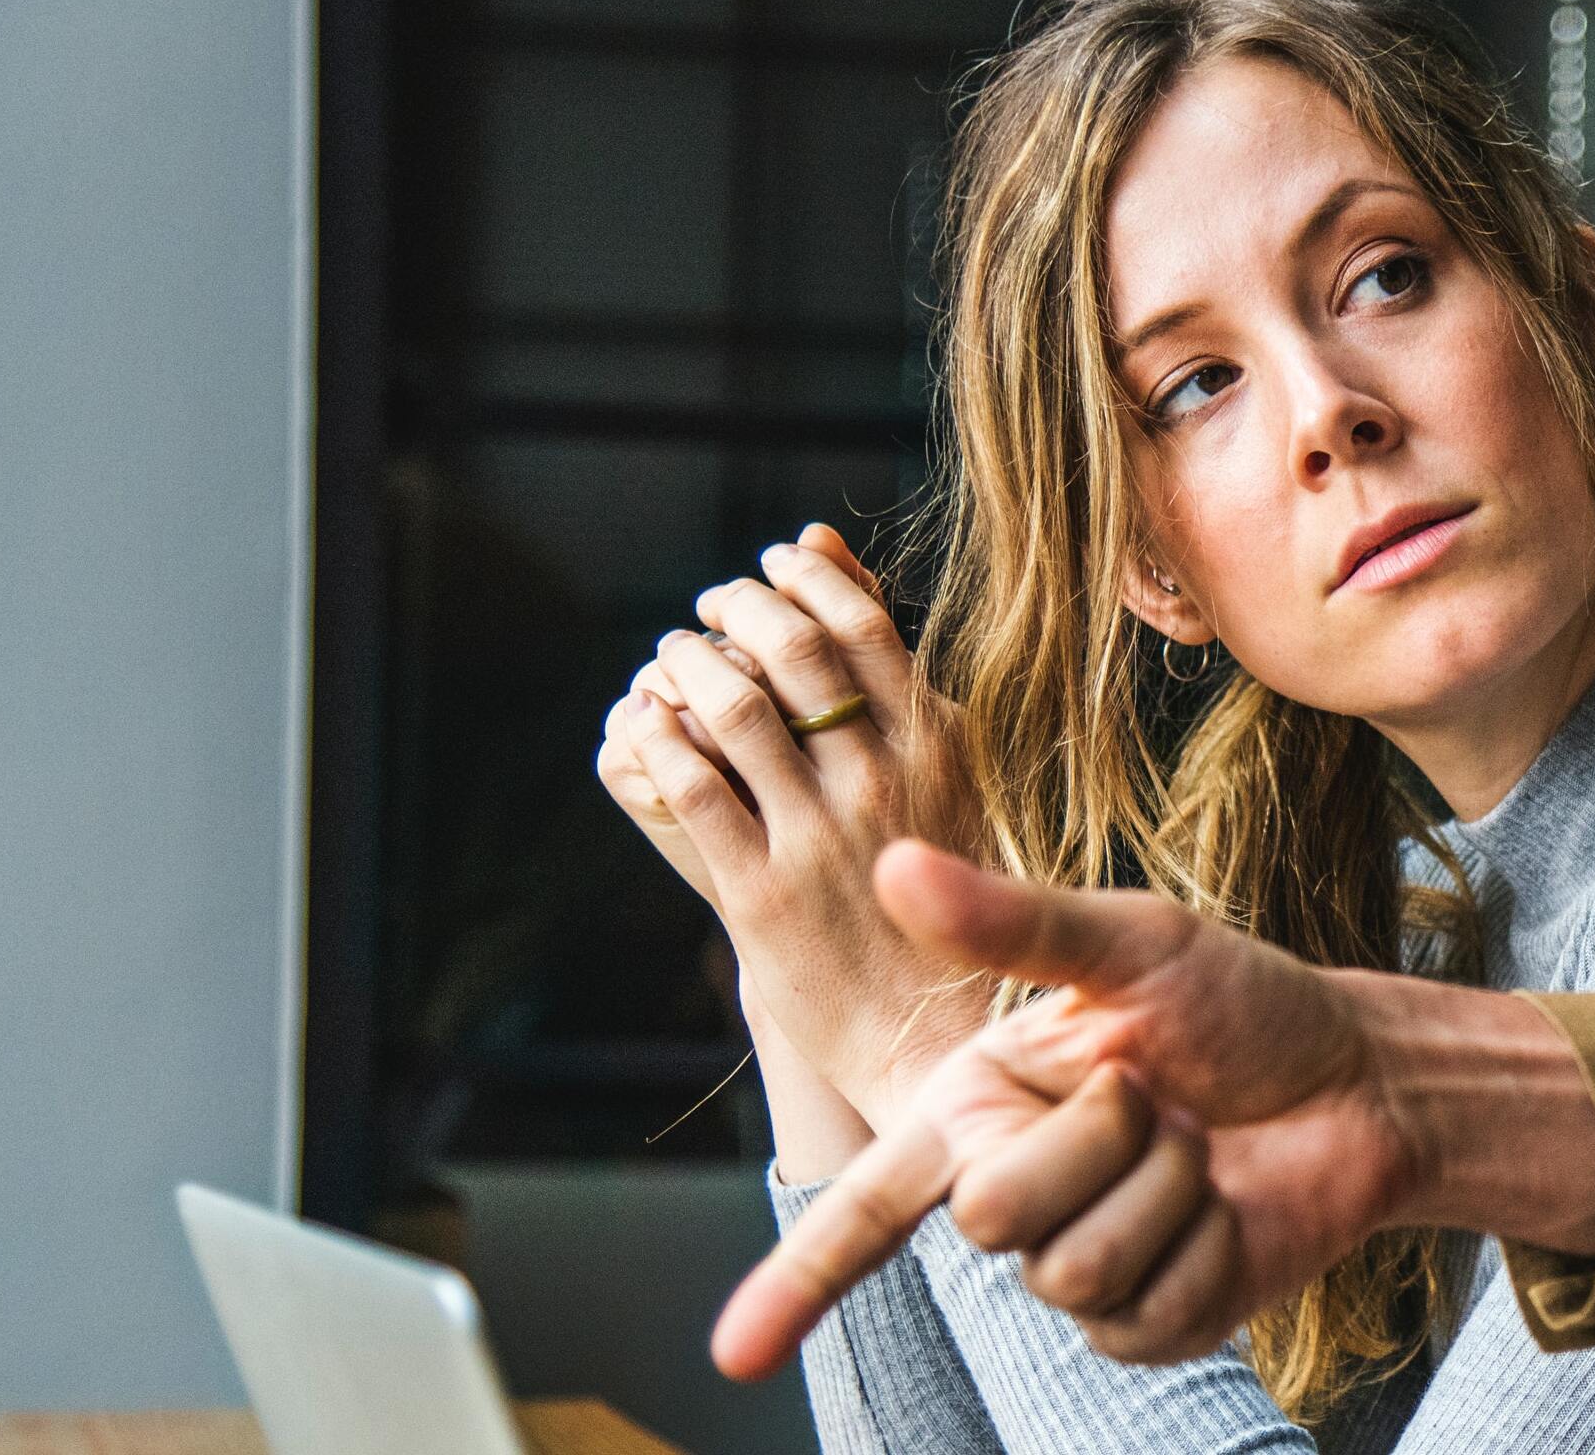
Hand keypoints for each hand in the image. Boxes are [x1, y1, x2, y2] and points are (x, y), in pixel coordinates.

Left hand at [590, 525, 986, 1123]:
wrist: (936, 1032)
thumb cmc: (946, 898)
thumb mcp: (947, 780)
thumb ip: (897, 685)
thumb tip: (835, 562)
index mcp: (938, 749)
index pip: (864, 624)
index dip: (807, 579)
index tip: (774, 562)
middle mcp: (882, 783)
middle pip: (795, 652)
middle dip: (740, 606)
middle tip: (712, 602)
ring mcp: (821, 838)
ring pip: (736, 712)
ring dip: (689, 664)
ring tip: (672, 654)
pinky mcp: (761, 895)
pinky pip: (694, 791)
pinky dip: (659, 741)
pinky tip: (647, 723)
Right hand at [709, 840, 1594, 1379]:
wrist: (1358, 1079)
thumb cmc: (1243, 1003)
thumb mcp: (1135, 944)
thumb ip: (1014, 921)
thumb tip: (896, 863)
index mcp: (979, 1105)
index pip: (867, 1205)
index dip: (795, 1283)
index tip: (728, 1356)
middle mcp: (1012, 1190)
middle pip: (989, 1214)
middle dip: (1096, 1138)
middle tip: (1158, 1092)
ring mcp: (1078, 1266)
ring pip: (1070, 1266)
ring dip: (1161, 1188)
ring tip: (1199, 1143)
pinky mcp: (1149, 1323)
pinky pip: (1141, 1311)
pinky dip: (1202, 1244)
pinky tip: (1227, 1204)